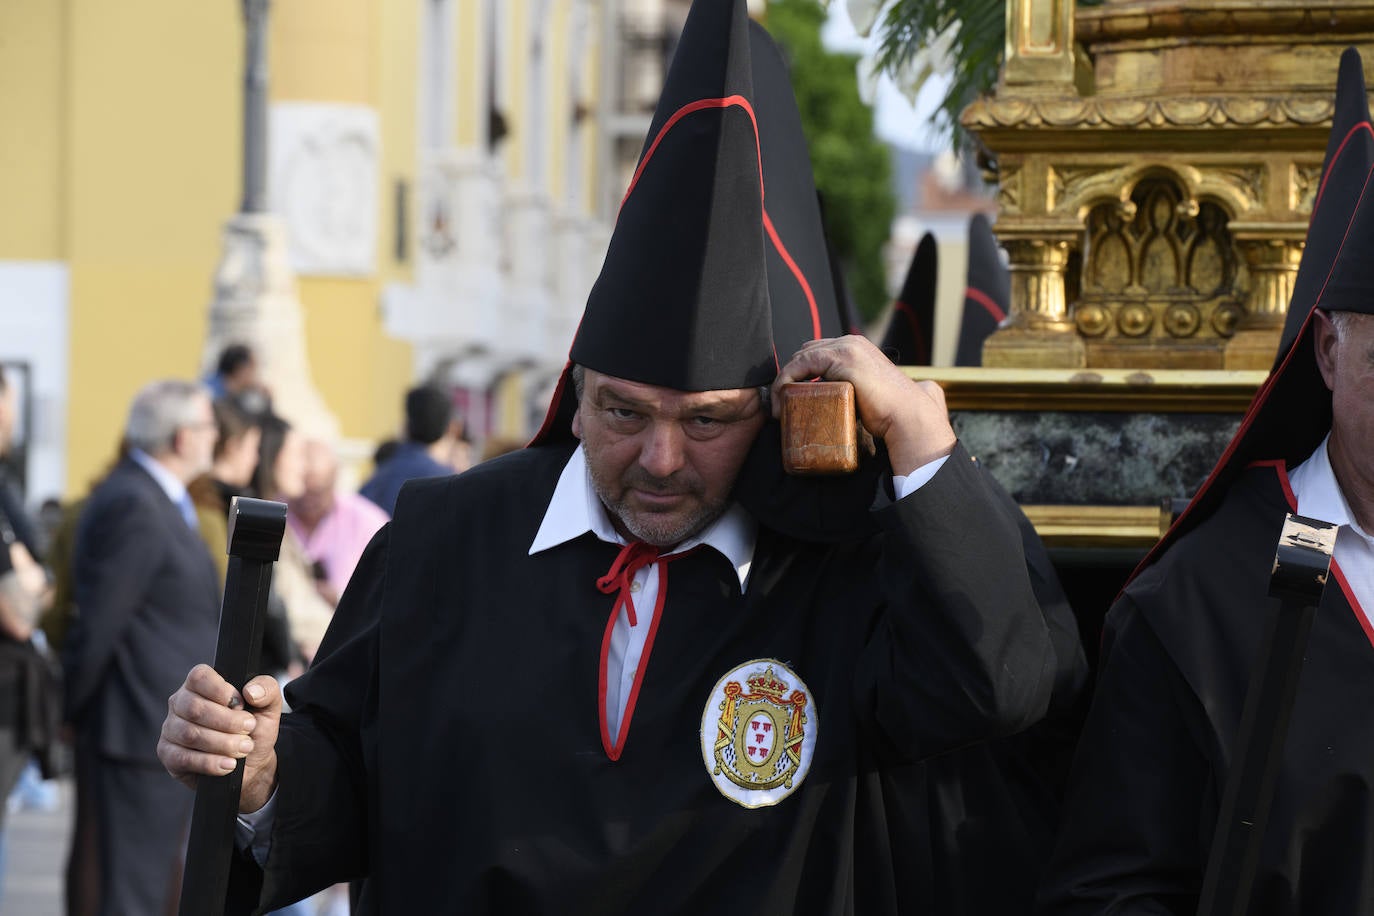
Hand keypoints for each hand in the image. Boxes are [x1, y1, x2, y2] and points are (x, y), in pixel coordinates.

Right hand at [158, 664, 281, 813]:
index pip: (199, 677)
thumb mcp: (268, 706)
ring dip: (223, 743)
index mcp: (200, 685)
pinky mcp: (169, 755)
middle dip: (228, 722)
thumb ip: (266, 688)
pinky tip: (228, 764)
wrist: (251, 763)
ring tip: (243, 748)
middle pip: (195, 708)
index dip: (221, 691)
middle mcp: (180, 703)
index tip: (242, 704)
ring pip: (190, 734)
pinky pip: (184, 758)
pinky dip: (210, 762)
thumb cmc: (254, 729)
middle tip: (248, 729)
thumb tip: (251, 691)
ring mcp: (171, 729)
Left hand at [773, 335, 956, 476]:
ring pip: (800, 358)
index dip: (799, 373)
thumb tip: (832, 402)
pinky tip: (782, 399)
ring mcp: (847, 348)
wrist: (906, 416)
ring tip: (779, 407)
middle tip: (781, 404)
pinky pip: (802, 364)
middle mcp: (851, 342)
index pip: (817, 352)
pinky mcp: (841, 359)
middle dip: (790, 376)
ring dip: (784, 381)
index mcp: (857, 347)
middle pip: (805, 352)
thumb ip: (849, 389)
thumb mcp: (864, 394)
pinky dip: (786, 381)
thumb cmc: (889, 413)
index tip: (789, 398)